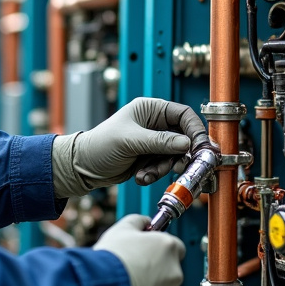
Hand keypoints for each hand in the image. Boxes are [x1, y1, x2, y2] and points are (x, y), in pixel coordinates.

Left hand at [51, 97, 207, 197]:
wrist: (83, 167)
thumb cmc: (100, 145)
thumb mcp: (131, 141)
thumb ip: (161, 141)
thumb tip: (187, 143)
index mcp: (151, 109)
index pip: (183, 115)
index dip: (195, 131)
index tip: (201, 148)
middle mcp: (155, 124)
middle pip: (183, 137)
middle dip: (181, 155)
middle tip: (181, 167)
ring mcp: (153, 142)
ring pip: (175, 156)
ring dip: (163, 168)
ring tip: (146, 173)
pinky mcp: (150, 158)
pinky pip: (164, 167)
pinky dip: (155, 174)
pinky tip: (140, 176)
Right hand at [94, 215, 184, 285]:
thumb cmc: (114, 258)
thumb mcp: (123, 228)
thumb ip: (139, 221)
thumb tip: (145, 221)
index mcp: (168, 246)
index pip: (175, 245)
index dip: (160, 247)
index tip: (148, 248)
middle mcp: (174, 269)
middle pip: (170, 266)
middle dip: (156, 266)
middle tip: (136, 265)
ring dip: (152, 284)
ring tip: (130, 280)